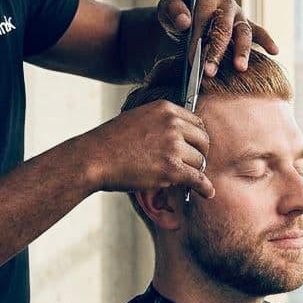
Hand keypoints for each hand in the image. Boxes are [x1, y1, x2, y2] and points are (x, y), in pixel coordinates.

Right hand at [79, 100, 214, 198]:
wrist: (94, 157)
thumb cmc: (111, 141)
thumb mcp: (138, 118)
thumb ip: (161, 122)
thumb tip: (180, 134)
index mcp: (165, 109)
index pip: (197, 122)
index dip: (198, 138)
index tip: (196, 148)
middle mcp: (172, 124)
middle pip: (203, 141)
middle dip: (200, 154)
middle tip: (194, 164)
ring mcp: (173, 146)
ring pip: (199, 161)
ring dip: (194, 171)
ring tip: (186, 178)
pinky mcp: (171, 168)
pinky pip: (198, 179)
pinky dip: (204, 188)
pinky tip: (207, 192)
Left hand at [156, 0, 279, 76]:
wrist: (184, 18)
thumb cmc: (176, 14)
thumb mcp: (167, 9)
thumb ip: (173, 11)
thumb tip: (184, 22)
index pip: (204, 18)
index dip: (198, 39)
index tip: (191, 60)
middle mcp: (226, 4)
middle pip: (224, 28)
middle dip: (217, 51)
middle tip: (209, 71)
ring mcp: (238, 15)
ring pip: (243, 32)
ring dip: (242, 51)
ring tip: (240, 68)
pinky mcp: (246, 25)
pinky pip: (259, 32)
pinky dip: (267, 40)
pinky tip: (275, 51)